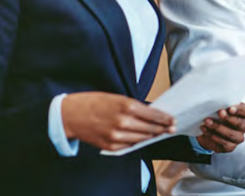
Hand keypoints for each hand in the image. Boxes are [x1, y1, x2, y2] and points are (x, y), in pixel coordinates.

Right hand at [61, 92, 175, 151]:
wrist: (71, 114)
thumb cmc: (95, 102)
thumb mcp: (118, 98)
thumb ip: (135, 107)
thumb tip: (152, 114)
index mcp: (127, 105)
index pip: (154, 115)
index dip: (166, 119)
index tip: (173, 120)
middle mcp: (123, 122)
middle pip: (150, 128)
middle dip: (162, 128)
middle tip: (171, 128)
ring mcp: (116, 136)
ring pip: (141, 139)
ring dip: (151, 136)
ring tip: (159, 133)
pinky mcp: (110, 146)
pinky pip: (129, 146)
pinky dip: (136, 142)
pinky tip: (141, 138)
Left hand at [196, 103, 244, 152]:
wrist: (208, 130)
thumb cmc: (217, 116)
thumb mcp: (220, 108)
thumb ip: (222, 105)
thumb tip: (217, 102)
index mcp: (244, 115)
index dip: (239, 110)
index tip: (230, 108)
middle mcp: (243, 127)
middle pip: (239, 124)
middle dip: (228, 118)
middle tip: (219, 113)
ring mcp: (238, 138)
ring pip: (231, 134)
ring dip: (218, 127)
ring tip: (207, 121)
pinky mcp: (230, 147)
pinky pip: (223, 143)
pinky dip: (213, 136)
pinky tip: (205, 130)